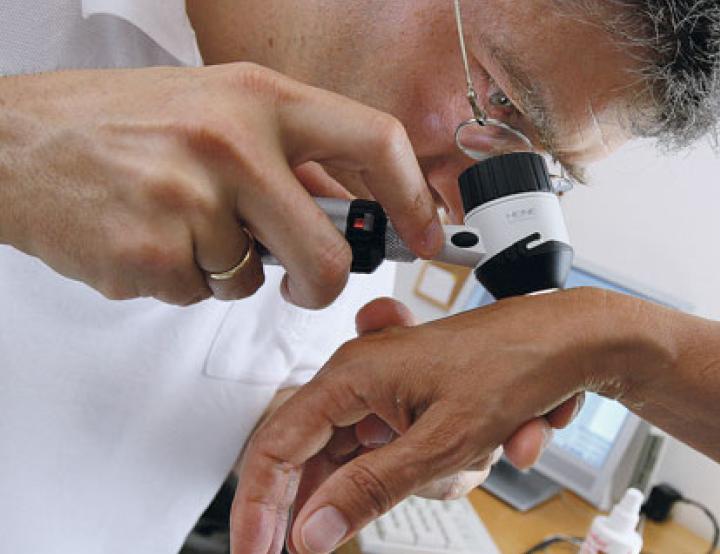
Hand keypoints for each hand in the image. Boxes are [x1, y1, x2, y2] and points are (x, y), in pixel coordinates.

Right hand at [0, 64, 441, 306]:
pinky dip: (181, 280)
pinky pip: (199, 294)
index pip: (376, 141)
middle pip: (327, 252)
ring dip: (227, 269)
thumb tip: (358, 205)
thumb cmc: (117, 122)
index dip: (413, 197)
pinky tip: (146, 238)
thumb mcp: (217, 106)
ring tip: (178, 223)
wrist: (13, 141)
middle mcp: (232, 143)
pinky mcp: (149, 253)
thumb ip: (291, 154)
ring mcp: (189, 200)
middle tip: (305, 283)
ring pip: (253, 279)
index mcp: (260, 97)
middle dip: (320, 283)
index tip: (426, 233)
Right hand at [231, 288, 635, 553]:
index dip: (260, 506)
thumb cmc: (514, 363)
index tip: (257, 552)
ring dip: (412, 480)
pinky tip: (483, 450)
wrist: (569, 340)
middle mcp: (362, 377)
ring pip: (362, 460)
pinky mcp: (412, 403)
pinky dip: (429, 468)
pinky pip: (396, 451)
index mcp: (353, 374)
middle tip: (326, 546)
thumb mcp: (442, 442)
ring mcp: (388, 390)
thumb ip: (372, 488)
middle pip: (313, 457)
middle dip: (335, 501)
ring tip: (473, 457)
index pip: (278, 446)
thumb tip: (313, 529)